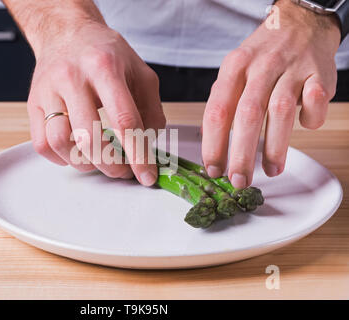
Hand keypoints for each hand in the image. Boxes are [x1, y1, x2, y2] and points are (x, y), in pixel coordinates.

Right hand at [6, 1, 165, 185]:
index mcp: (104, 67)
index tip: (147, 175)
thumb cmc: (104, 53)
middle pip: (89, 137)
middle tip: (123, 170)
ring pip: (60, 143)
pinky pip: (42, 144)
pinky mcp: (33, 103)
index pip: (125, 120)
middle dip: (111, 165)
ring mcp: (48, 91)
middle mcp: (72, 77)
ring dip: (84, 163)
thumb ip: (151, 108)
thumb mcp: (140, 72)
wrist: (66, 33)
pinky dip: (61, 158)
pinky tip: (76, 153)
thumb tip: (149, 144)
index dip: (138, 155)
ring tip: (99, 160)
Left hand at [202, 0, 340, 188]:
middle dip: (241, 154)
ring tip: (270, 171)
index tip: (213, 169)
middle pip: (247, 115)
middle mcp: (260, 67)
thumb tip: (208, 142)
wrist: (300, 23)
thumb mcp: (234, 71)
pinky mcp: (318, 73)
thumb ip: (222, 103)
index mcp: (233, 68)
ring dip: (275, 148)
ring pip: (280, 112)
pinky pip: (315, 102)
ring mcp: (291, 68)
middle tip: (238, 180)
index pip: (217, 111)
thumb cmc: (262, 57)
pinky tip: (306, 128)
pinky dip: (311, 119)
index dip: (213, 144)